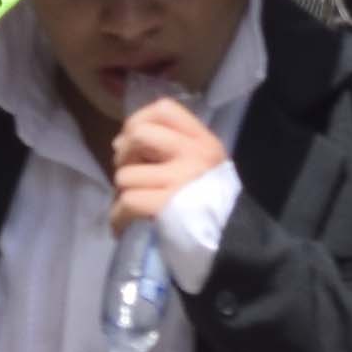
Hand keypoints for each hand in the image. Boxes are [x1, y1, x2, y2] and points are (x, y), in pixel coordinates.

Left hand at [109, 87, 227, 234]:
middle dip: (124, 154)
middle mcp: (193, 154)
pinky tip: (122, 225)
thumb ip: (171, 148)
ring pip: (126, 174)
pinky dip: (118, 216)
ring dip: (122, 193)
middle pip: (139, 134)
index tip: (132, 140)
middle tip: (128, 172)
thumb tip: (121, 143)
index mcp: (203, 141)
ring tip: (130, 205)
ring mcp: (179, 179)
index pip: (164, 109)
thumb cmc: (212, 204)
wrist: (233, 241)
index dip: (139, 120)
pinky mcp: (166, 205)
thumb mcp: (203, 166)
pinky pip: (128, 201)